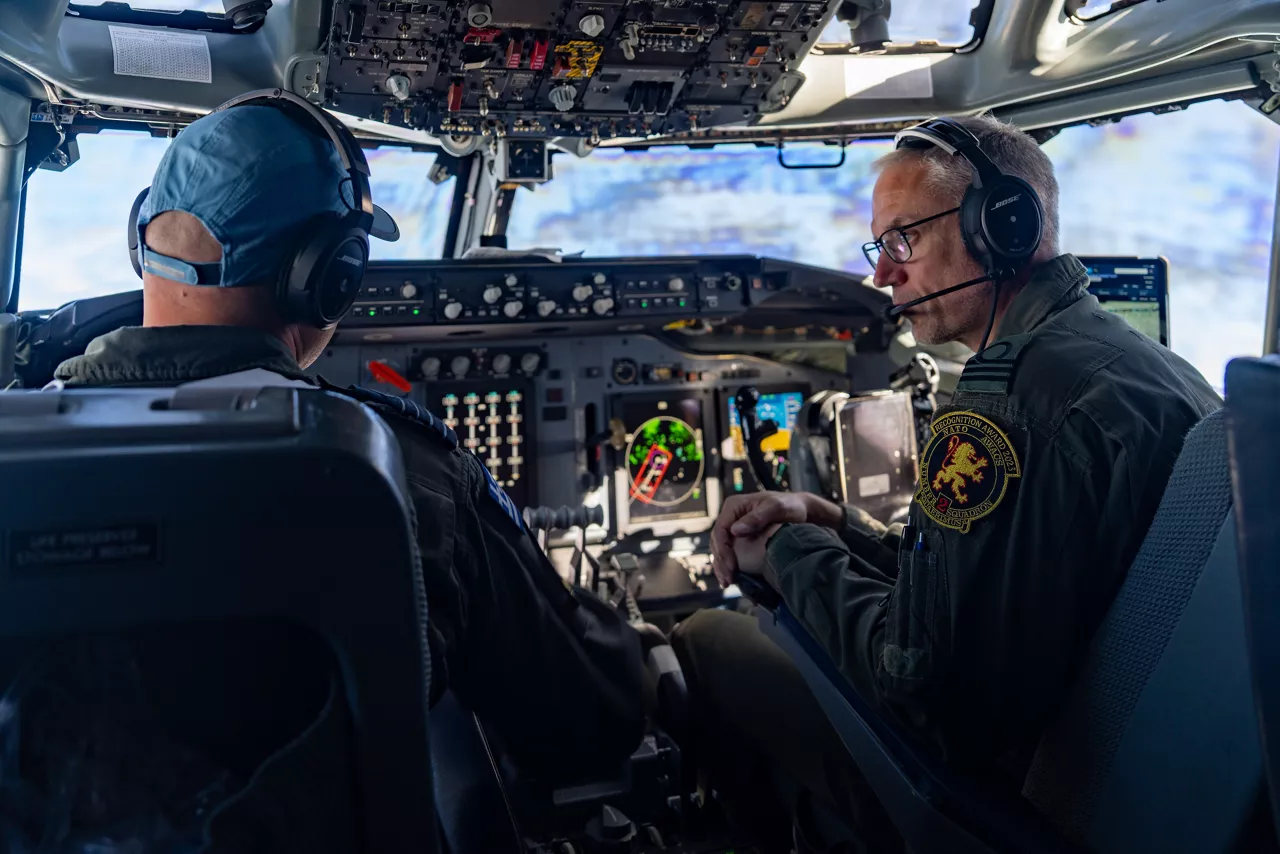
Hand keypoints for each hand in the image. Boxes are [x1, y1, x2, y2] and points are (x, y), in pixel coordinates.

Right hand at [710, 492, 841, 586]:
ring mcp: (734, 527)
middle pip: (717, 541)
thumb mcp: (775, 508)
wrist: (801, 510)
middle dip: (721, 562)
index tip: (731, 567)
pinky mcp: (740, 537)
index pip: (720, 530)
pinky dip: (729, 565)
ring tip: (727, 583)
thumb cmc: (790, 506)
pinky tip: (732, 578)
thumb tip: (735, 530)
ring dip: (722, 566)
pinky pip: (729, 552)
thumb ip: (757, 518)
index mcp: (734, 506)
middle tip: (728, 580)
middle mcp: (731, 516)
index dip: (723, 550)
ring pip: (720, 549)